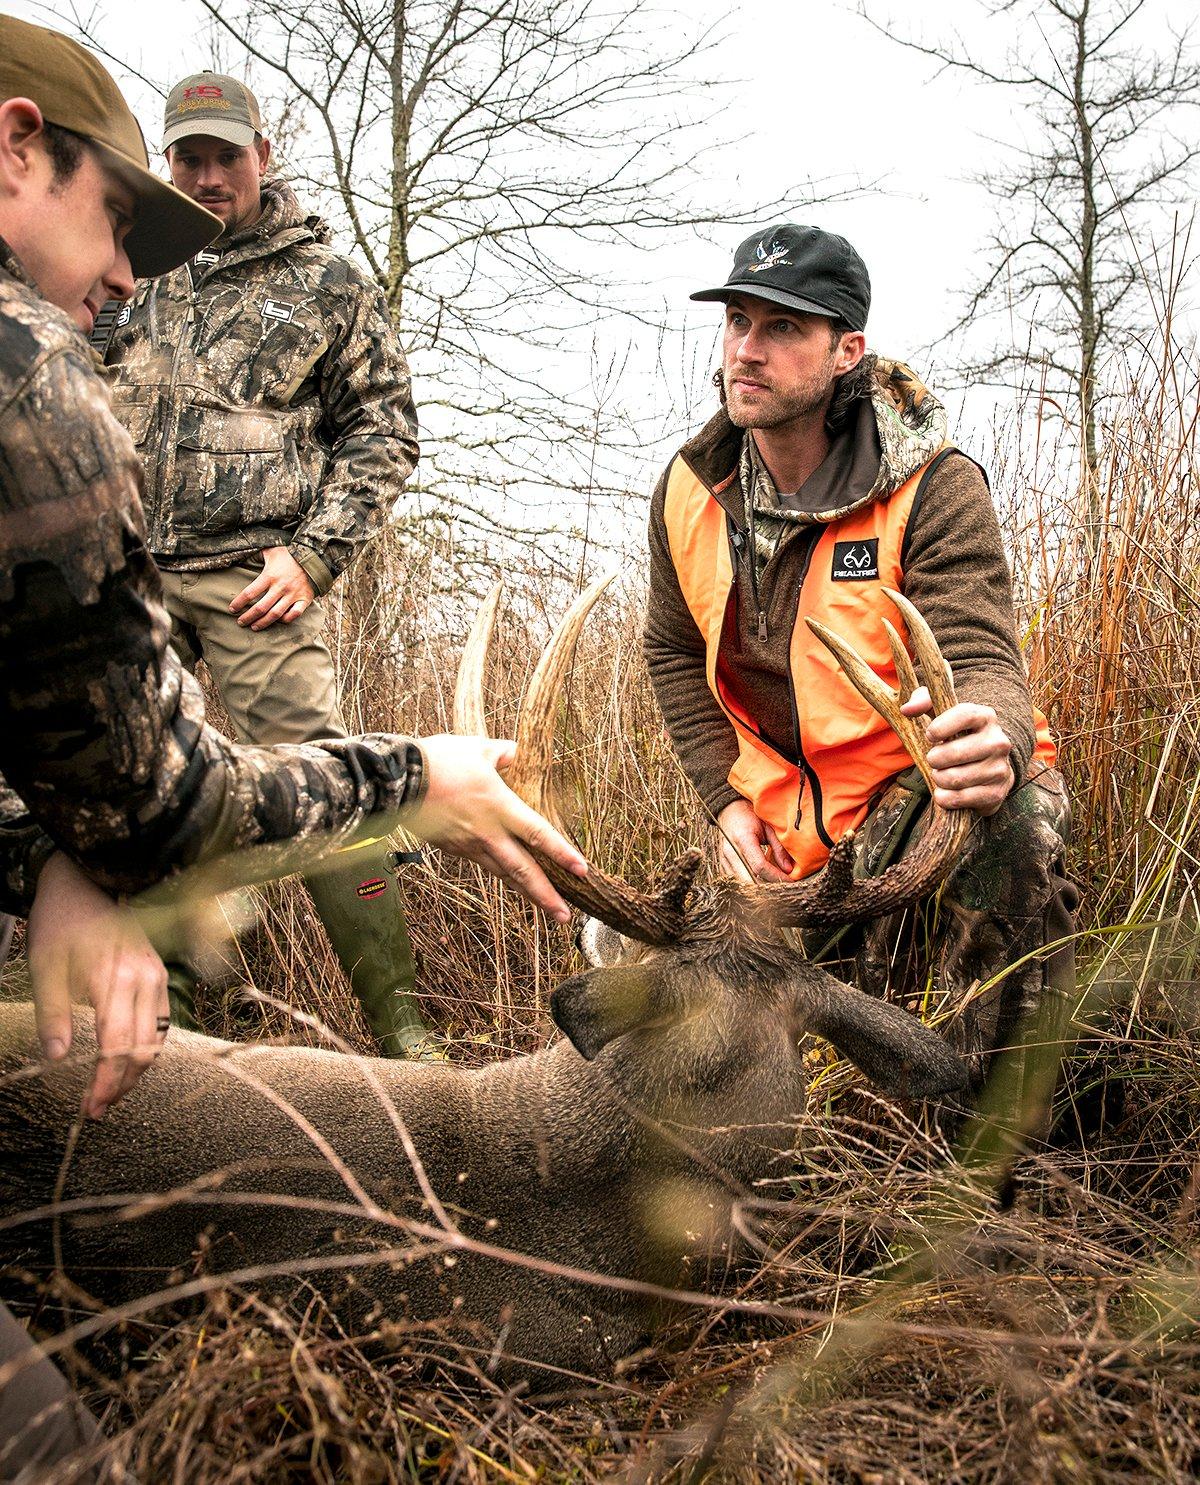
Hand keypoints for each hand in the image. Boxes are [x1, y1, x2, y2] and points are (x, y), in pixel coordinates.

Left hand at [26, 853, 168, 1118]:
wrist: (84, 883)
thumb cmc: (61, 923)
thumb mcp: (44, 968)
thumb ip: (53, 1015)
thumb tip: (56, 1060)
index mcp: (114, 978)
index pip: (116, 1046)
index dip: (104, 1082)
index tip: (89, 1107)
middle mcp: (144, 979)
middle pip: (142, 1049)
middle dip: (121, 1084)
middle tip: (98, 1109)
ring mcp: (157, 975)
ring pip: (157, 1039)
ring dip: (136, 1070)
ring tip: (111, 1091)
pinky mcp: (159, 973)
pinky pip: (161, 1021)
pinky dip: (147, 1047)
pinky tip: (126, 1060)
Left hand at [230, 547, 315, 630]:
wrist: (313, 556)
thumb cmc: (288, 554)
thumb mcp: (270, 551)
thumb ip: (256, 555)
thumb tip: (240, 555)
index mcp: (269, 575)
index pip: (249, 593)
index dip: (239, 603)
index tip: (232, 609)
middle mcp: (280, 587)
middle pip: (260, 608)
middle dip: (248, 617)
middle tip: (240, 622)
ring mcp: (293, 594)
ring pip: (275, 614)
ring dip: (263, 623)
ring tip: (254, 627)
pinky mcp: (304, 599)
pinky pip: (294, 614)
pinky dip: (286, 620)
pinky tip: (278, 621)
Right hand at [411, 735, 588, 922]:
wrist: (397, 780)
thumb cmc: (439, 760)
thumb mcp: (477, 747)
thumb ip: (504, 752)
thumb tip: (517, 752)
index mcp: (499, 807)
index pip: (539, 834)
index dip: (562, 854)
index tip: (582, 871)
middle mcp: (487, 833)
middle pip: (522, 871)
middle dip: (546, 896)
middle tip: (565, 916)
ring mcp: (467, 845)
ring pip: (502, 874)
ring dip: (525, 893)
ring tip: (545, 909)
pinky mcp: (450, 848)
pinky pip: (480, 862)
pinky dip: (497, 871)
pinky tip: (506, 875)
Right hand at [716, 798, 794, 881]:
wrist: (730, 809)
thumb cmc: (751, 815)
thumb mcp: (768, 827)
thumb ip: (778, 848)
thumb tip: (788, 869)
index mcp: (743, 839)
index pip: (759, 866)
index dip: (776, 876)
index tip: (790, 881)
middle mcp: (730, 851)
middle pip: (749, 880)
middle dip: (768, 886)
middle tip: (784, 886)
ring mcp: (724, 859)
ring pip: (742, 884)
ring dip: (759, 886)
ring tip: (775, 883)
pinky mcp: (723, 865)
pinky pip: (737, 881)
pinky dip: (750, 883)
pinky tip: (762, 880)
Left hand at [901, 688, 1014, 816]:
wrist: (987, 765)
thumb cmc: (956, 734)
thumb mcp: (940, 711)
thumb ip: (922, 700)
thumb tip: (907, 709)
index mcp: (985, 717)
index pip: (964, 715)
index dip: (940, 727)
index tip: (930, 735)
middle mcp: (998, 742)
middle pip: (954, 753)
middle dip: (934, 759)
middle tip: (934, 759)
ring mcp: (1000, 768)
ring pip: (954, 778)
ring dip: (938, 778)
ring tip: (941, 773)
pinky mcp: (996, 793)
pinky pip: (959, 798)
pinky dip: (944, 797)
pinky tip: (945, 790)